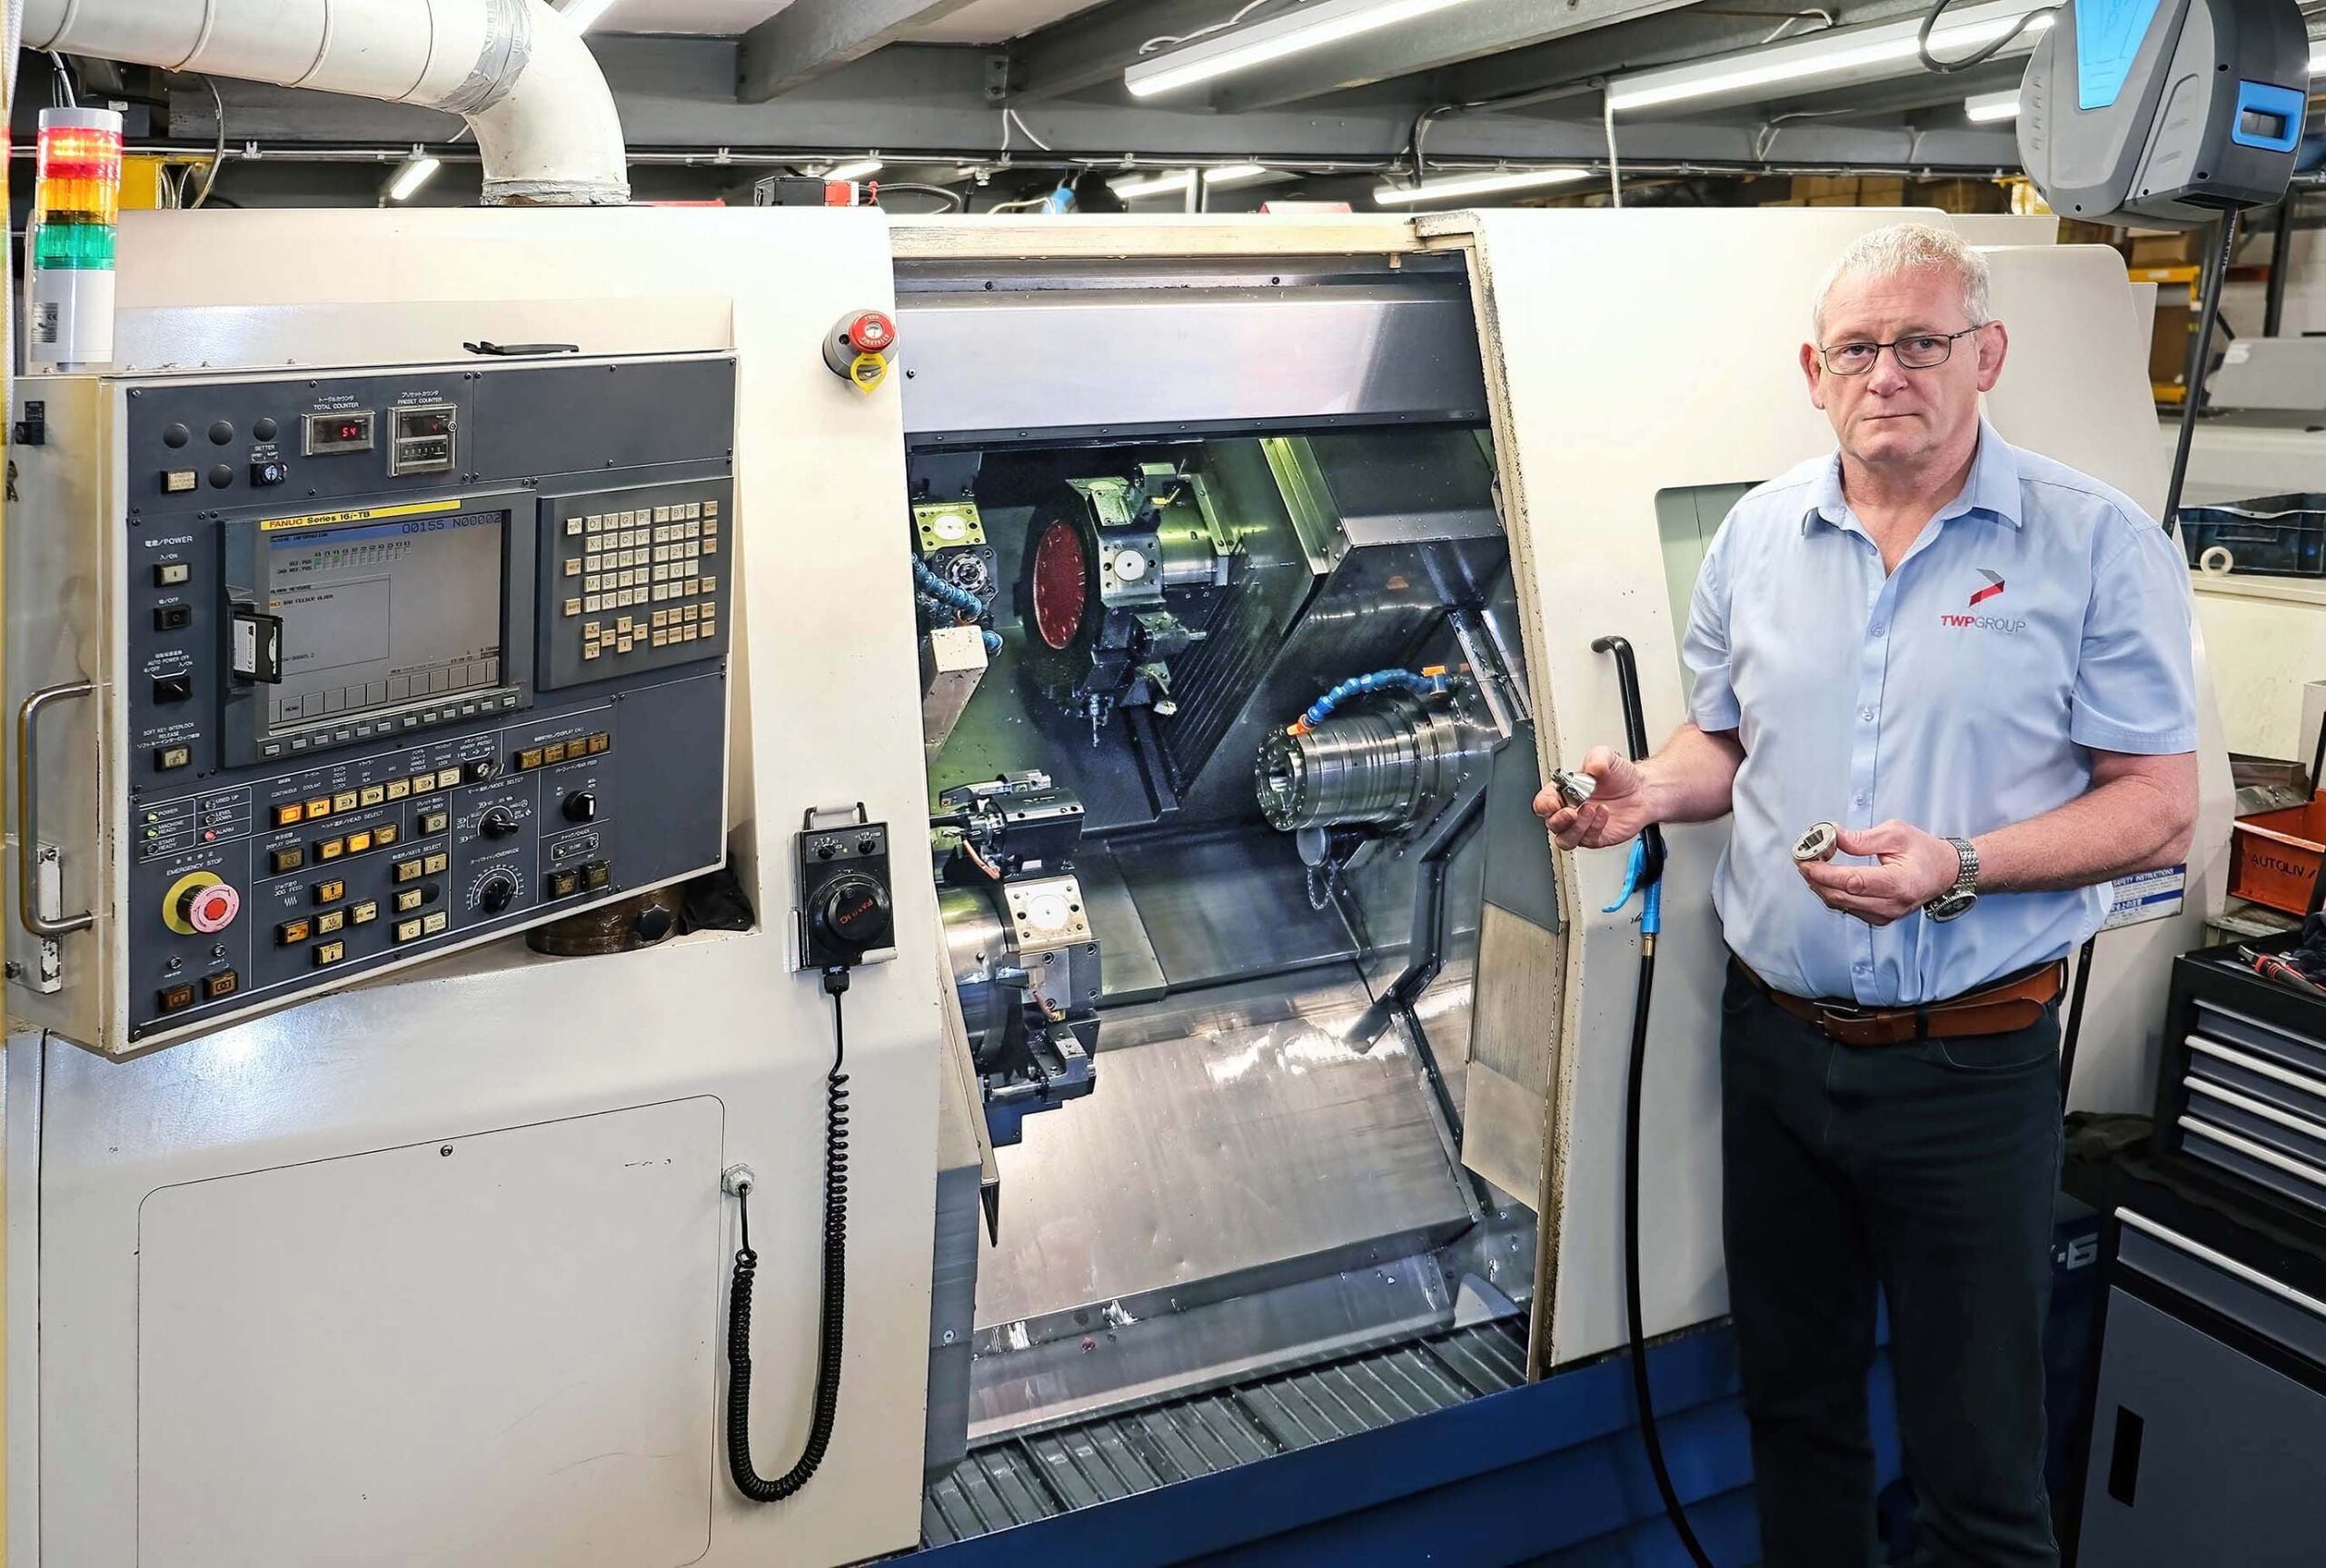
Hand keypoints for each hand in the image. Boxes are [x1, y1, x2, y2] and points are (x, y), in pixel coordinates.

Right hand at [1534, 746, 1655, 849]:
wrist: (1642, 791)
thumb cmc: (1620, 777)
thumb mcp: (1607, 757)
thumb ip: (1597, 758)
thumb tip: (1590, 768)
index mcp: (1563, 793)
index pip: (1543, 804)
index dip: (1544, 805)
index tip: (1553, 802)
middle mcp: (1570, 812)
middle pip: (1551, 824)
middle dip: (1559, 820)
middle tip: (1572, 811)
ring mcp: (1582, 826)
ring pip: (1565, 839)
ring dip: (1576, 828)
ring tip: (1590, 810)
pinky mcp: (1596, 837)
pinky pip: (1588, 840)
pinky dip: (1595, 827)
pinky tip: (1604, 812)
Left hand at [1796, 820, 1960, 925]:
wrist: (1944, 872)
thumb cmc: (1923, 851)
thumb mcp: (1896, 834)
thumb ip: (1861, 838)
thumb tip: (1832, 837)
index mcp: (1900, 883)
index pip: (1853, 882)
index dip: (1825, 873)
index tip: (1806, 861)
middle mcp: (1892, 905)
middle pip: (1842, 897)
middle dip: (1816, 878)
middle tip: (1802, 859)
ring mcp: (1886, 915)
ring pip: (1841, 905)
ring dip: (1821, 886)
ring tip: (1811, 865)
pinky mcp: (1879, 918)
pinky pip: (1847, 908)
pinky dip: (1832, 893)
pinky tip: (1825, 878)